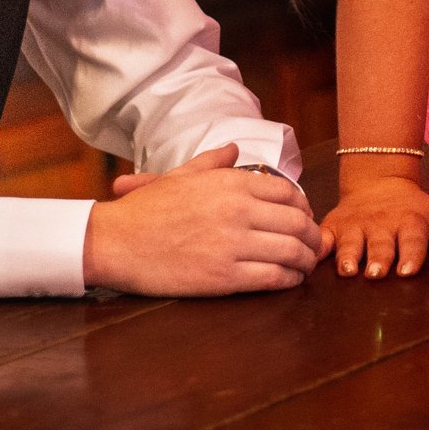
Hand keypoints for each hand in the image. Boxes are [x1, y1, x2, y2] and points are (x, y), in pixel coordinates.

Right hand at [83, 143, 323, 295]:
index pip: (288, 192)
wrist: (116, 242)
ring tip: (305, 265)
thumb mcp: (181, 175)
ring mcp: (233, 244)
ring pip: (291, 251)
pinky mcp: (225, 277)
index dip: (304, 207)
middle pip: (297, 222)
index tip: (304, 217)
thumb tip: (234, 149)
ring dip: (305, 260)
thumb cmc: (146, 209)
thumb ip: (213, 161)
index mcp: (231, 183)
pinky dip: (289, 280)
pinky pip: (273, 278)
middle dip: (311, 235)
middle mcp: (238, 210)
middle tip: (313, 244)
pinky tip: (290, 280)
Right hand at [320, 166, 428, 278]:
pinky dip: (318, 246)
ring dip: (348, 257)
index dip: (410, 255)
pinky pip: (323, 237)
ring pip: (350, 243)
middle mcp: (381, 224)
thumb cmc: (412, 208)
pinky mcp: (333, 226)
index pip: (412, 240)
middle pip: (380, 244)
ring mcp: (355, 226)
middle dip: (379, 258)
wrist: (378, 181)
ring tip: (348, 270)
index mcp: (409, 222)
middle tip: (376, 273)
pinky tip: (314, 257)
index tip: (407, 272)